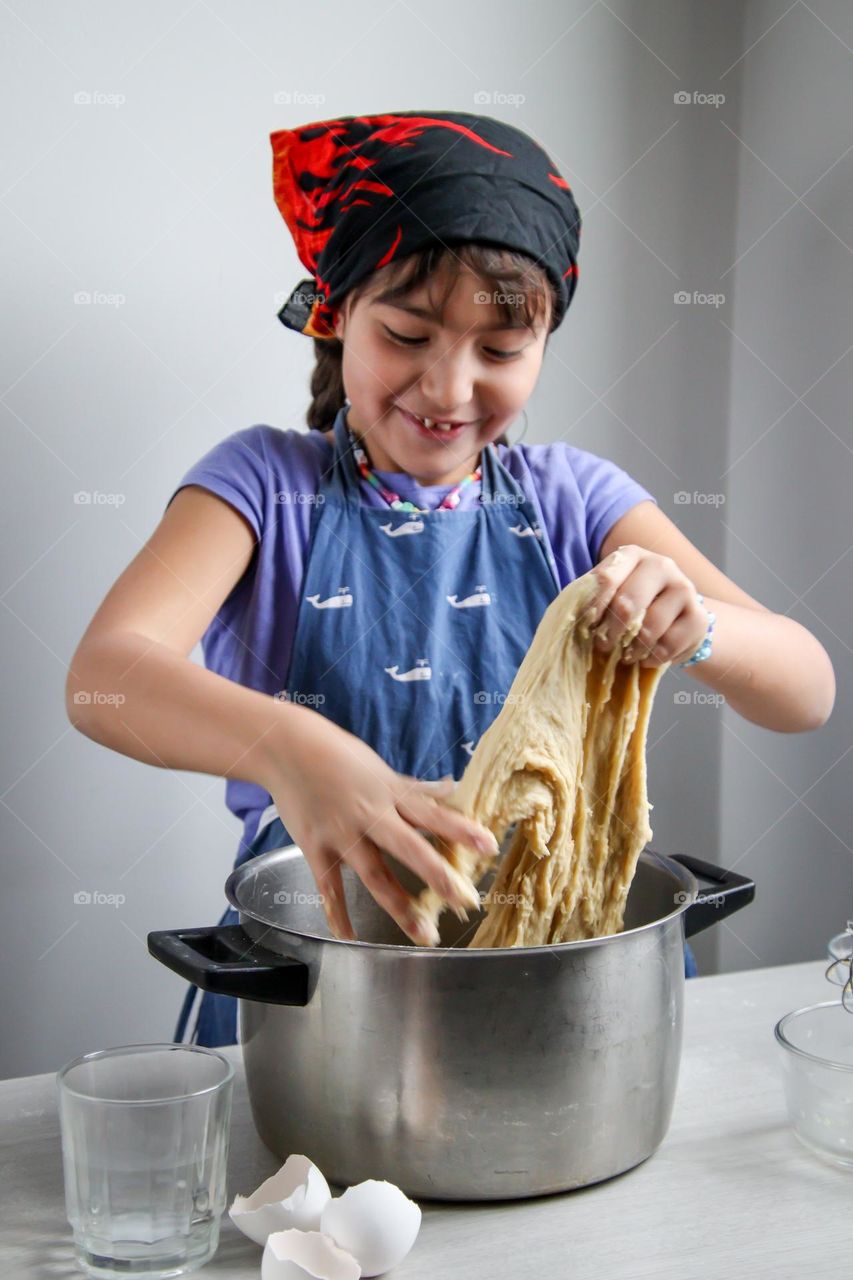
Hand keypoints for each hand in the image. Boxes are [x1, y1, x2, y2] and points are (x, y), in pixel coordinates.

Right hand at [261, 708, 496, 945]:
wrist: (286, 748)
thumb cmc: (336, 754)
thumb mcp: (380, 767)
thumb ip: (415, 787)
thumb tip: (451, 788)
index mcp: (390, 793)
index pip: (433, 814)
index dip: (462, 830)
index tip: (489, 846)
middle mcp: (370, 816)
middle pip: (410, 849)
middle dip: (438, 876)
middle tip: (465, 901)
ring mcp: (342, 835)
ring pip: (376, 877)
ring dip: (401, 908)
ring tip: (425, 934)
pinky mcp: (315, 849)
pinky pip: (328, 889)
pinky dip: (338, 915)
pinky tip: (350, 937)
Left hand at [583, 545, 708, 667]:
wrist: (676, 619)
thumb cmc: (632, 607)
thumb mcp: (608, 596)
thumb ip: (590, 601)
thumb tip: (568, 619)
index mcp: (632, 555)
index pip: (606, 578)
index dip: (592, 607)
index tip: (586, 627)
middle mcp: (661, 565)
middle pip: (628, 602)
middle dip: (611, 631)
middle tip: (603, 646)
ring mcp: (685, 589)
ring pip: (651, 626)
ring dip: (632, 648)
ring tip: (625, 655)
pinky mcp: (699, 617)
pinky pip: (670, 645)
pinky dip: (652, 658)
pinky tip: (645, 658)